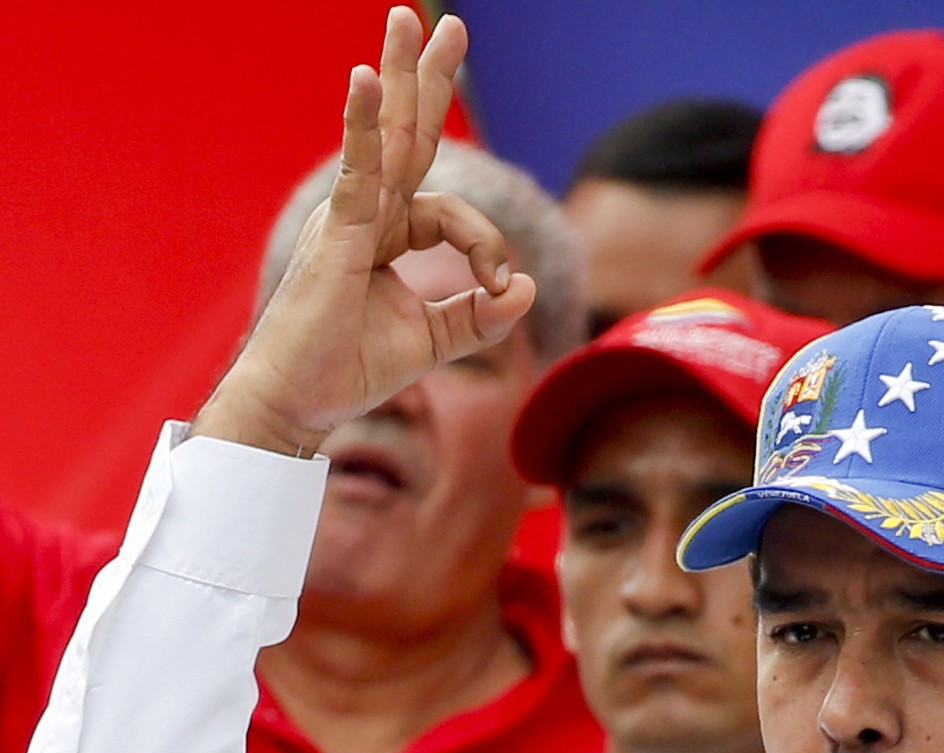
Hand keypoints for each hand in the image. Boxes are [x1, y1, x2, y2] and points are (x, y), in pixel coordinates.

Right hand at [193, 8, 534, 456]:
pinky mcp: (336, 234)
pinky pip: (358, 172)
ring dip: (400, 77)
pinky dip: (361, 125)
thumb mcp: (436, 340)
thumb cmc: (350, 370)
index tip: (496, 288)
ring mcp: (347, 219)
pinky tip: (366, 79)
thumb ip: (482, 315)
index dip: (486, 244)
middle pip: (406, 136)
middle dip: (426, 80)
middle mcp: (365, 215)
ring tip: (411, 20)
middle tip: (447, 24)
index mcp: (387, 234)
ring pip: (385, 139)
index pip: (453, 214)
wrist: (299, 406)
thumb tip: (525, 286)